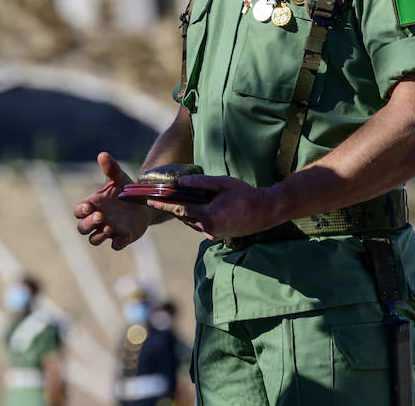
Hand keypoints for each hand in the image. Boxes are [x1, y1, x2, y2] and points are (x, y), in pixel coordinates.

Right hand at [74, 153, 152, 249]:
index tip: (88, 206)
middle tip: (100, 217)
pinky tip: (123, 237)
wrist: (143, 202)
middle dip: (88, 224)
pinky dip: (117, 243)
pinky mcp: (122, 238)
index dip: (81, 211)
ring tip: (109, 227)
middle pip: (82, 228)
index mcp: (94, 205)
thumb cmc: (124, 190)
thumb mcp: (119, 178)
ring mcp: (109, 230)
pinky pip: (116, 245)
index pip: (79, 211)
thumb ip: (111, 168)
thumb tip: (103, 154)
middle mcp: (98, 219)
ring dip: (99, 236)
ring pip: (94, 239)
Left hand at [145, 174, 282, 239]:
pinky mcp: (217, 235)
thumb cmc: (245, 194)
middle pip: (183, 216)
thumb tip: (180, 181)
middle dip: (169, 207)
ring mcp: (212, 233)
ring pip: (190, 222)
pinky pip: (199, 225)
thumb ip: (201, 182)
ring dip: (181, 212)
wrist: (265, 212)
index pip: (179, 210)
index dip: (163, 205)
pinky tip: (189, 206)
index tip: (149, 201)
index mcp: (208, 215)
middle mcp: (208, 228)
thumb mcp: (223, 183)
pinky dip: (192, 216)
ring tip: (167, 201)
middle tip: (153, 198)